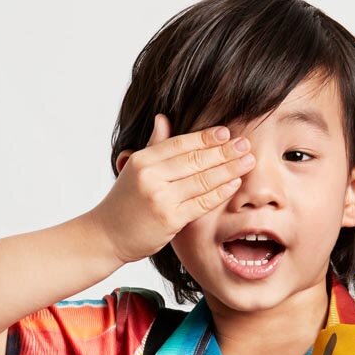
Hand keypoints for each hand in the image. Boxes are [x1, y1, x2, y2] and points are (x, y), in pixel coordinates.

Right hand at [90, 114, 255, 265]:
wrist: (107, 236)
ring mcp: (161, 198)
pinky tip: (234, 183)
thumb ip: (153, 146)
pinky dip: (220, 192)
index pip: (181, 144)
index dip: (206, 137)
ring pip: (202, 180)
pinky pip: (202, 202)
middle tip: (246, 144)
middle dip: (224, 151)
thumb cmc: (124, 203)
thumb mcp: (134, 169)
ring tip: (248, 161)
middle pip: (195, 160)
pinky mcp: (170, 219)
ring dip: (229, 169)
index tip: (226, 132)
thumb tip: (163, 119)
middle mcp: (151, 176)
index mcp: (142, 160)